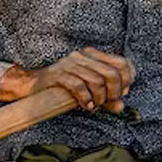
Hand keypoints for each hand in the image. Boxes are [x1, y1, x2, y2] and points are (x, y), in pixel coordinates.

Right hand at [0, 47, 134, 112]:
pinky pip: (79, 86)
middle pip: (112, 73)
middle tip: (107, 103)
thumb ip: (106, 97)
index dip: (127, 80)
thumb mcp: (89, 89)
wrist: (34, 85)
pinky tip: (85, 106)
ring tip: (94, 106)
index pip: (122, 63)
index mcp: (93, 55)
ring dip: (99, 99)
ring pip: (96, 81)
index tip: (121, 93)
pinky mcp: (58, 74)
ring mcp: (70, 64)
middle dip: (114, 93)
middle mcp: (83, 56)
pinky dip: (86, 99)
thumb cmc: (65, 87)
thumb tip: (121, 106)